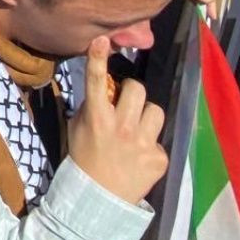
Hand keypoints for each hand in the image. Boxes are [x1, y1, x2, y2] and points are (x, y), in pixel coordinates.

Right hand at [66, 36, 166, 206]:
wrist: (97, 200)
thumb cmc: (84, 158)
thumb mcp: (78, 128)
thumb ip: (91, 107)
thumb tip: (105, 87)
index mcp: (97, 118)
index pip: (97, 82)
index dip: (98, 58)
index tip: (102, 40)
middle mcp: (121, 128)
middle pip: (138, 90)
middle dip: (133, 94)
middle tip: (127, 106)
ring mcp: (142, 144)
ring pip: (156, 112)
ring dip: (147, 119)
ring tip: (137, 133)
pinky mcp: (158, 159)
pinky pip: (161, 141)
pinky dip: (151, 147)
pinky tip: (140, 159)